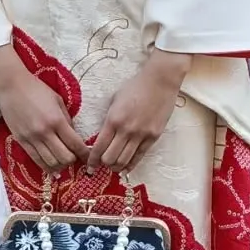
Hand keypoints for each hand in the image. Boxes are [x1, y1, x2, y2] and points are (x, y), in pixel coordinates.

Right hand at [0, 43, 86, 170]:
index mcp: (57, 120)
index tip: (89, 157)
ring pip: (51, 163)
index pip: (76, 144)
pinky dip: (46, 167)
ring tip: (63, 161)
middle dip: (73, 160)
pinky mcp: (21, 141)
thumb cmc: (36, 89)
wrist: (11, 85)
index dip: (85, 154)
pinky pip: (36, 160)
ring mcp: (31, 138)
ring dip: (60, 165)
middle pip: (65, 158)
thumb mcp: (58, 100)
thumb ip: (67, 120)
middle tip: (75, 157)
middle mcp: (45, 132)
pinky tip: (52, 167)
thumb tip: (74, 137)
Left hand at [88, 50, 190, 171]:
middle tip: (101, 164)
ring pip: (124, 161)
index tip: (89, 167)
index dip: (92, 160)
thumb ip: (109, 120)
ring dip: (116, 167)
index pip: (98, 147)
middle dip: (103, 164)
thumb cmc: (135, 87)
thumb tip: (102, 137)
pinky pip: (139, 157)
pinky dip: (131, 165)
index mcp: (113, 120)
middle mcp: (126, 130)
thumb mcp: (115, 101)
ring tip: (113, 167)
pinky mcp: (153, 137)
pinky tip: (126, 168)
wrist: (160, 81)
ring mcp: (141, 135)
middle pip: (110, 159)